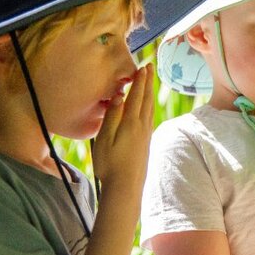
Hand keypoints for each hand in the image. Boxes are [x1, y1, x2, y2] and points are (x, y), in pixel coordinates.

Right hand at [93, 63, 154, 194]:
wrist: (126, 187)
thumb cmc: (110, 164)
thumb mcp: (104, 139)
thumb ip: (112, 116)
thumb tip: (119, 95)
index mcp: (131, 123)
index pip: (136, 96)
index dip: (139, 81)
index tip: (142, 66)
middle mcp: (142, 126)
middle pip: (146, 99)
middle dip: (147, 82)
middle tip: (149, 68)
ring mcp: (145, 135)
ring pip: (149, 108)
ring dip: (150, 93)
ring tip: (150, 82)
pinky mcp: (146, 143)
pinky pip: (149, 117)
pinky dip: (149, 106)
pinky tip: (148, 107)